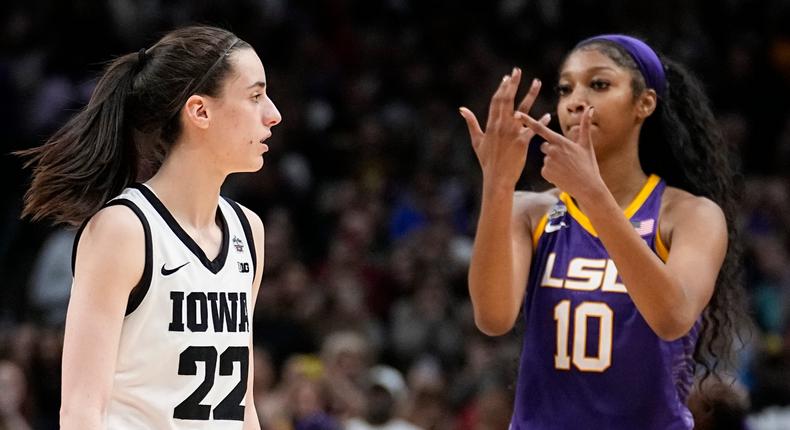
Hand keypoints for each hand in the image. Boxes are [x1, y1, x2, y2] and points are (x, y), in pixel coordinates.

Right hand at [460, 68, 549, 189]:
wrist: (497, 177)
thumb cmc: (487, 160)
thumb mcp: (476, 140)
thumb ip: (471, 123)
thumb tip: (462, 109)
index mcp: (491, 124)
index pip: (496, 101)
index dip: (502, 88)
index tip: (507, 77)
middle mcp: (501, 125)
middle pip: (508, 100)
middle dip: (513, 84)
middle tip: (517, 71)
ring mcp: (512, 133)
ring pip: (523, 109)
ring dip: (530, 94)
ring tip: (537, 82)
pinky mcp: (522, 142)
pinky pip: (533, 129)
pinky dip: (540, 121)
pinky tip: (547, 115)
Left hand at [518, 106, 604, 198]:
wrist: (587, 187)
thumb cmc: (588, 165)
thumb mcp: (586, 144)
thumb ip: (585, 125)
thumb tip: (590, 108)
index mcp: (560, 141)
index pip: (540, 129)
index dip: (527, 120)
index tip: (516, 114)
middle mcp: (552, 150)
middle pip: (544, 146)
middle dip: (552, 151)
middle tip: (566, 159)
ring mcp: (547, 162)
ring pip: (546, 158)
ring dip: (553, 163)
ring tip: (566, 169)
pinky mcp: (545, 173)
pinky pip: (544, 170)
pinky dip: (551, 173)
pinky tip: (561, 176)